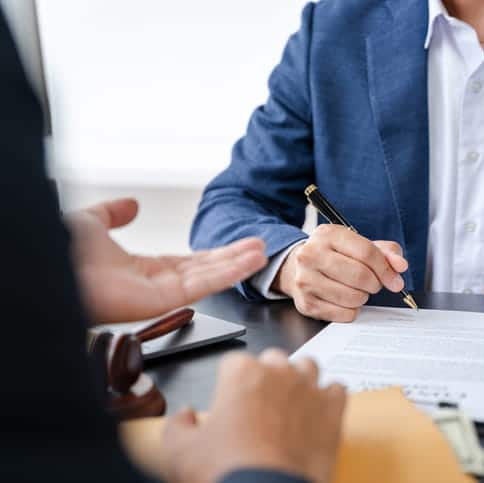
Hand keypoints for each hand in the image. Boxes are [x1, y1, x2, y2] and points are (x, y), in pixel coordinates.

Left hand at [67, 198, 267, 322]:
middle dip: (233, 259)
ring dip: (237, 265)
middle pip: (204, 271)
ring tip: (262, 251)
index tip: (236, 246)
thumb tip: (132, 204)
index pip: (187, 263)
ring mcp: (160, 295)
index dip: (214, 254)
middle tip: (259, 248)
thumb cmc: (62, 250)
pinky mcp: (163, 301)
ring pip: (208, 278)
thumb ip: (113, 214)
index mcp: (140, 270)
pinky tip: (249, 261)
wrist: (51, 262)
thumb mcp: (92, 223)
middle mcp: (153, 284)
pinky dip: (229, 272)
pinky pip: (202, 285)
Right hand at [163, 350, 345, 482]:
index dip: (231, 383)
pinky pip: (337, 390)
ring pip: (307, 367)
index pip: (234, 362)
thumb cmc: (227, 472)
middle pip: (273, 360)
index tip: (231, 400)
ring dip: (299, 380)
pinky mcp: (333, 410)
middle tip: (258, 406)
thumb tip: (185, 416)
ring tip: (290, 405)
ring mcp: (309, 388)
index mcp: (241, 373)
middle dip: (266, 377)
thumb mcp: (179, 451)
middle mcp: (278, 372)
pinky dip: (329, 399)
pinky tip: (318, 414)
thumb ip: (179, 425)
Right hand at [273, 224, 407, 321]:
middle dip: (375, 284)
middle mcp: (311, 254)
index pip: (367, 252)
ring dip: (363, 297)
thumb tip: (400, 265)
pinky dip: (352, 310)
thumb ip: (385, 252)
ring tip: (357, 289)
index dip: (386, 269)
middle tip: (373, 284)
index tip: (395, 280)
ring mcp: (305, 280)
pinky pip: (343, 314)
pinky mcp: (306, 303)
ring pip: (353, 297)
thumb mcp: (358, 245)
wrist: (297, 268)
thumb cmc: (334, 255)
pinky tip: (345, 300)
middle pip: (361, 276)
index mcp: (327, 234)